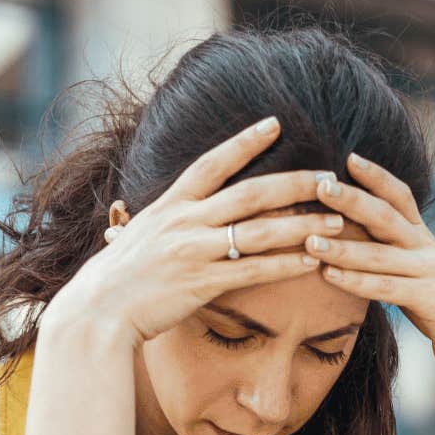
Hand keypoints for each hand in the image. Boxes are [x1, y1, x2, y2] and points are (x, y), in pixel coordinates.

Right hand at [44, 115, 344, 348]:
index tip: (275, 123)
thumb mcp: (139, 234)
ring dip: (303, 225)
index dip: (245, 142)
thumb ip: (166, 220)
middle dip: (295, 183)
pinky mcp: (204, 284)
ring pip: (261, 231)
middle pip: (251, 193)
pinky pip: (255, 271)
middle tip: (329, 177)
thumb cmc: (118, 277)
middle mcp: (186, 222)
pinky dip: (287, 264)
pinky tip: (313, 261)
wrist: (98, 311)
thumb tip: (180, 210)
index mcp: (171, 204)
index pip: (213, 162)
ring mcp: (196, 252)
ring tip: (337, 220)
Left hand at [306, 152, 434, 375]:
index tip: (348, 158)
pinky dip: (356, 281)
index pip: (400, 196)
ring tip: (309, 241)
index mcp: (422, 235)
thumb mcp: (415, 267)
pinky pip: (387, 288)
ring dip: (342, 247)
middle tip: (320, 186)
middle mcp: (427, 247)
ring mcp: (431, 271)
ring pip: (380, 254)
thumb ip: (389, 249)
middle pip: (386, 216)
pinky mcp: (431, 298)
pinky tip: (329, 275)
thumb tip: (347, 233)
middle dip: (352, 199)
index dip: (377, 176)